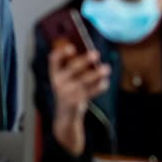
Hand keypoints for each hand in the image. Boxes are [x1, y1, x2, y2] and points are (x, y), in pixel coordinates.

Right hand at [47, 41, 110, 155]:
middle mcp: (58, 82)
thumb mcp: (67, 78)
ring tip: (106, 68)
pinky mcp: (76, 101)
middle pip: (72, 68)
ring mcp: (67, 92)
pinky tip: (105, 82)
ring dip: (96, 74)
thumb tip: (92, 52)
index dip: (61, 53)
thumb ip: (75, 65)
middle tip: (96, 53)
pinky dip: (99, 87)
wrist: (66, 114)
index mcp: (55, 73)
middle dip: (84, 60)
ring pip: (84, 80)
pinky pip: (90, 92)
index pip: (54, 60)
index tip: (72, 47)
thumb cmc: (70, 89)